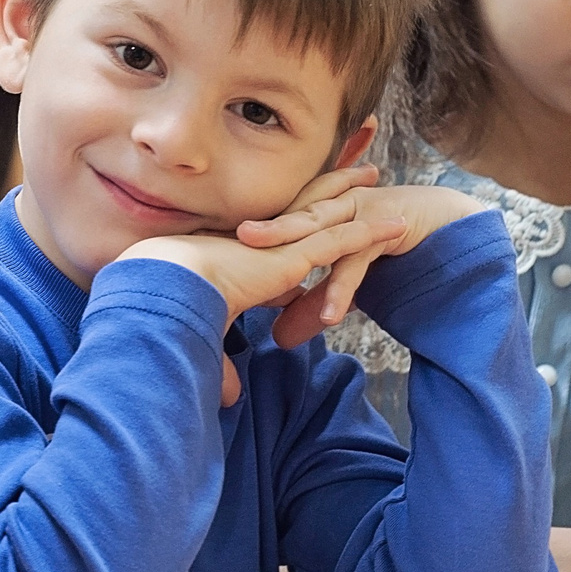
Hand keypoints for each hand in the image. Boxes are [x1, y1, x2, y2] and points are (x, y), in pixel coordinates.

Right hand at [121, 172, 407, 405]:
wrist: (172, 287)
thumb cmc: (178, 313)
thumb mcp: (208, 340)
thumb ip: (224, 367)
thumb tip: (229, 398)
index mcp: (241, 254)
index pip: (276, 240)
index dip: (295, 232)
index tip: (307, 234)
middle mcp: (264, 240)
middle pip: (303, 206)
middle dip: (324, 188)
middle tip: (346, 173)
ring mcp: (283, 242)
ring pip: (328, 210)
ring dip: (353, 194)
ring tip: (375, 176)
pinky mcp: (299, 252)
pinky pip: (347, 238)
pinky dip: (374, 232)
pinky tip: (398, 225)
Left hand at [236, 167, 485, 348]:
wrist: (440, 222)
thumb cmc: (381, 247)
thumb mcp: (341, 280)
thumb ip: (311, 306)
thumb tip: (280, 340)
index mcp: (311, 213)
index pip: (268, 227)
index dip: (237, 240)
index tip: (207, 254)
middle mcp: (328, 208)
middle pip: (285, 221)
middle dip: (254, 233)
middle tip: (221, 247)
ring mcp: (355, 213)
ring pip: (319, 232)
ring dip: (292, 245)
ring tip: (264, 266)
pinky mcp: (385, 227)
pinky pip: (359, 261)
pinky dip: (343, 288)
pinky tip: (331, 318)